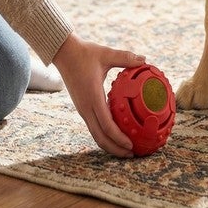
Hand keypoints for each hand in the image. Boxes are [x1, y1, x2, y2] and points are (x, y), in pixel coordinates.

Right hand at [53, 33, 145, 156]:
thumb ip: (125, 57)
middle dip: (115, 149)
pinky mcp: (82, 108)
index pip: (107, 125)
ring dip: (109, 145)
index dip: (119, 138)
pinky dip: (104, 135)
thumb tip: (144, 59)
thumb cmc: (84, 53)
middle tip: (132, 154)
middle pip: (100, 137)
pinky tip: (116, 134)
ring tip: (125, 150)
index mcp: (93, 97)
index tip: (131, 145)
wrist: (63, 53)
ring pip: (95, 134)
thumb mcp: (106, 54)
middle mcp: (86, 107)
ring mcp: (82, 109)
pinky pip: (93, 126)